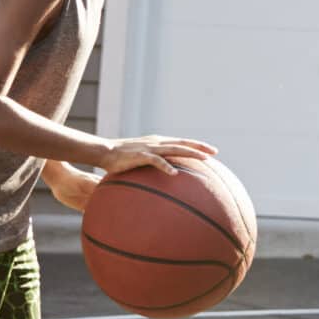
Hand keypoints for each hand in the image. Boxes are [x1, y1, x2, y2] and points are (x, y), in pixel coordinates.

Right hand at [94, 135, 216, 176]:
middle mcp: (157, 143)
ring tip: (204, 159)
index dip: (197, 145)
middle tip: (215, 152)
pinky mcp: (141, 156)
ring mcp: (150, 148)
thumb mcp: (140, 159)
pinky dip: (166, 167)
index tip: (211, 150)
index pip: (182, 142)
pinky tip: (175, 174)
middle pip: (183, 143)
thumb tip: (165, 176)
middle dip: (200, 147)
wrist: (104, 152)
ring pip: (175, 149)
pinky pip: (156, 161)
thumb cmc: (122, 158)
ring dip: (191, 153)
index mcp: (158, 142)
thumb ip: (153, 164)